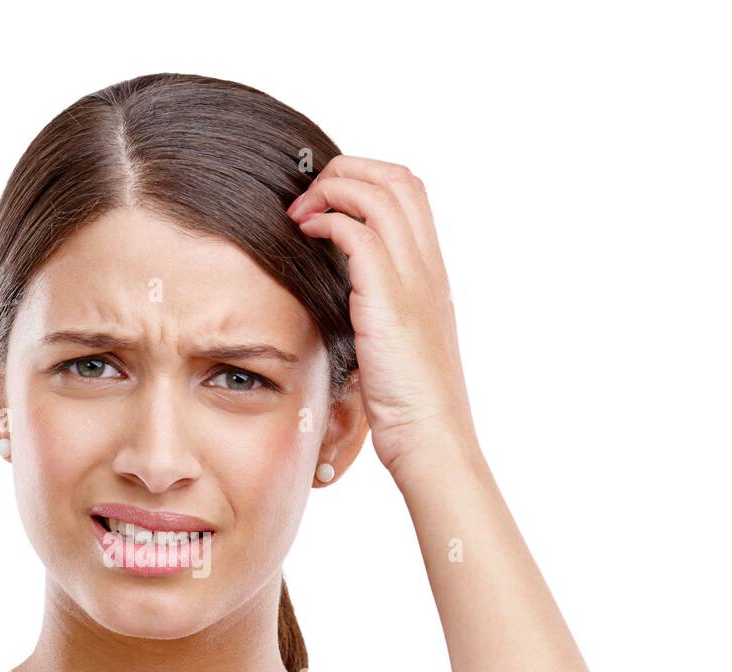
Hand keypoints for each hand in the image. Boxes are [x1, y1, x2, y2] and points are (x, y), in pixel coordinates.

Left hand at [288, 156, 478, 479]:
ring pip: (379, 194)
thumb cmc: (410, 408)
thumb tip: (347, 306)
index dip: (367, 181)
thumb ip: (380, 315)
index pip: (410, 194)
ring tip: (299, 213)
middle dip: (347, 171)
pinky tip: (305, 236)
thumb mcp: (397, 349)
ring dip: (332, 191)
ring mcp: (412, 281)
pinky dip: (328, 221)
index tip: (328, 202)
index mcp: (432, 275)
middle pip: (397, 178)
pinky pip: (358, 233)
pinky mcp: (388, 300)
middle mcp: (428, 268)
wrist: (432, 440)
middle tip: (307, 198)